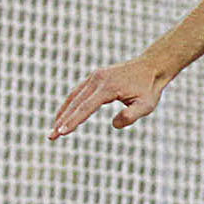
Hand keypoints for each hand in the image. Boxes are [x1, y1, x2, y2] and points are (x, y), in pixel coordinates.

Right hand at [49, 57, 166, 139]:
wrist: (152, 67)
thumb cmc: (149, 88)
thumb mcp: (146, 105)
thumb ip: (131, 116)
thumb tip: (113, 125)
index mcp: (108, 87)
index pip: (86, 107)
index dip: (73, 121)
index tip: (61, 132)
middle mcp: (97, 79)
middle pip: (75, 103)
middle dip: (62, 121)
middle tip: (51, 136)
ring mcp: (95, 76)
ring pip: (74, 97)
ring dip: (63, 113)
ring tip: (54, 129)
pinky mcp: (95, 77)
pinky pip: (78, 92)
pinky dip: (70, 104)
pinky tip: (64, 115)